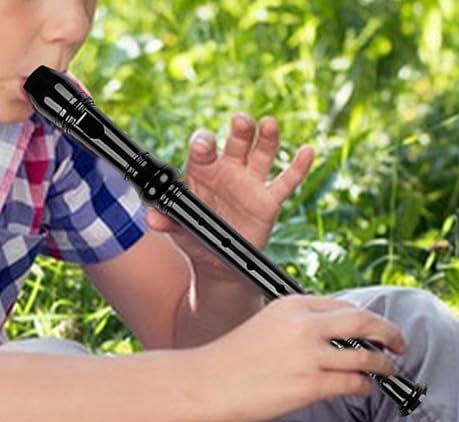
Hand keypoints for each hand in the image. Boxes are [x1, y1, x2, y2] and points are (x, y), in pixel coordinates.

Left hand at [145, 113, 313, 282]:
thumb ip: (166, 222)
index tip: (205, 145)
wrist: (218, 263)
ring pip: (262, 154)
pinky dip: (298, 167)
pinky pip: (286, 181)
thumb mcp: (178, 232)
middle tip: (240, 120)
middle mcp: (228, 172)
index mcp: (203, 173)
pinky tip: (307, 151)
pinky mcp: (268, 200)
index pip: (203, 151)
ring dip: (267, 138)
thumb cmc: (196, 239)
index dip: (204, 145)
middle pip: (236, 143)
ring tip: (269, 124)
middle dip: (239, 130)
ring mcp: (250, 184)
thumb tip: (151, 218)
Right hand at [193, 294, 406, 421]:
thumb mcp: (265, 325)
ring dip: (384, 364)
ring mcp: (309, 354)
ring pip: (365, 354)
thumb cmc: (230, 358)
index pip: (343, 306)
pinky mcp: (309, 384)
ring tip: (390, 369)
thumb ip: (297, 325)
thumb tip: (329, 337)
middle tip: (400, 343)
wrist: (205, 382)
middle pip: (365, 321)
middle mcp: (304, 324)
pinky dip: (365, 385)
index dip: (365, 319)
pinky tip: (366, 388)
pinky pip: (353, 382)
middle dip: (389, 332)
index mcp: (292, 304)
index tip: (374, 329)